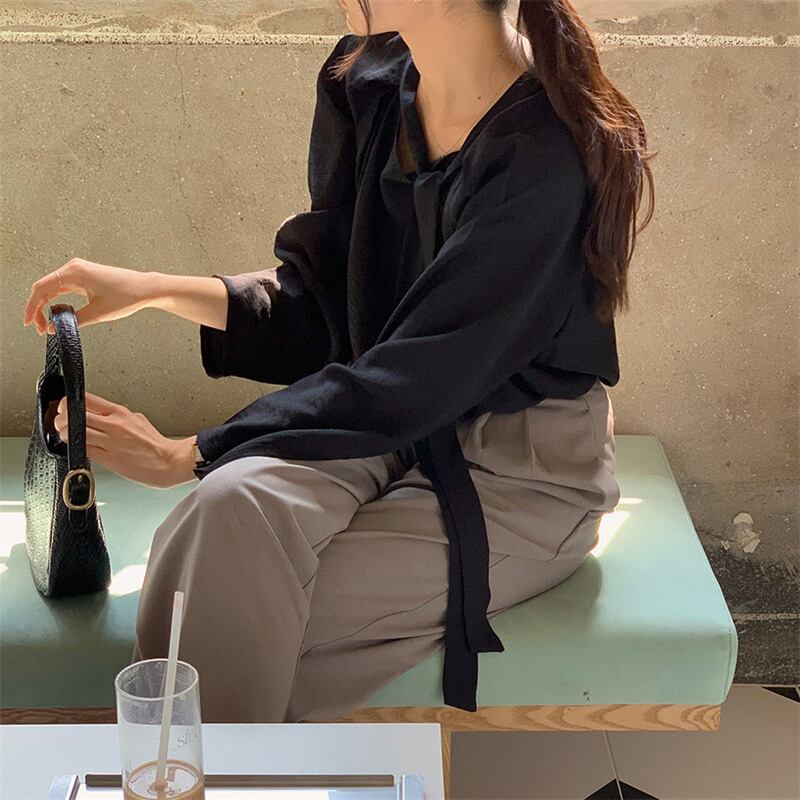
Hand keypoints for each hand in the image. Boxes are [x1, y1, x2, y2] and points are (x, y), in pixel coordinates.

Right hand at [23, 258, 153, 335]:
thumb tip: (55, 327)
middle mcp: (74, 268)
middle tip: (40, 328)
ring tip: (47, 324)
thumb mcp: (98, 313)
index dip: (31, 307)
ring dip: (46, 305)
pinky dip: (57, 300)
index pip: (42, 288)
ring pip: (52, 288)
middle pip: (44, 287)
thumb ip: (73, 320)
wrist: (146, 288)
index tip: (29, 322)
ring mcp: (79, 271)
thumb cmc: (128, 295)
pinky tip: (57, 313)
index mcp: (74, 272)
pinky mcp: (84, 276)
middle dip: (38, 309)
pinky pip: (63, 287)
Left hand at [53, 391, 197, 487]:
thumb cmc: (155, 443)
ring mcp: (110, 443)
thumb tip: (103, 416)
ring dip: (65, 433)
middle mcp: (114, 426)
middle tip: (60, 420)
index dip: (71, 402)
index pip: (87, 400)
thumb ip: (118, 416)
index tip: (66, 406)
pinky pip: (84, 450)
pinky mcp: (108, 459)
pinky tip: (77, 446)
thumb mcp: (138, 419)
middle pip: (76, 415)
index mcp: (121, 413)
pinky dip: (76, 446)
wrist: (167, 462)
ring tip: (65, 433)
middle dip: (62, 417)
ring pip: (76, 433)